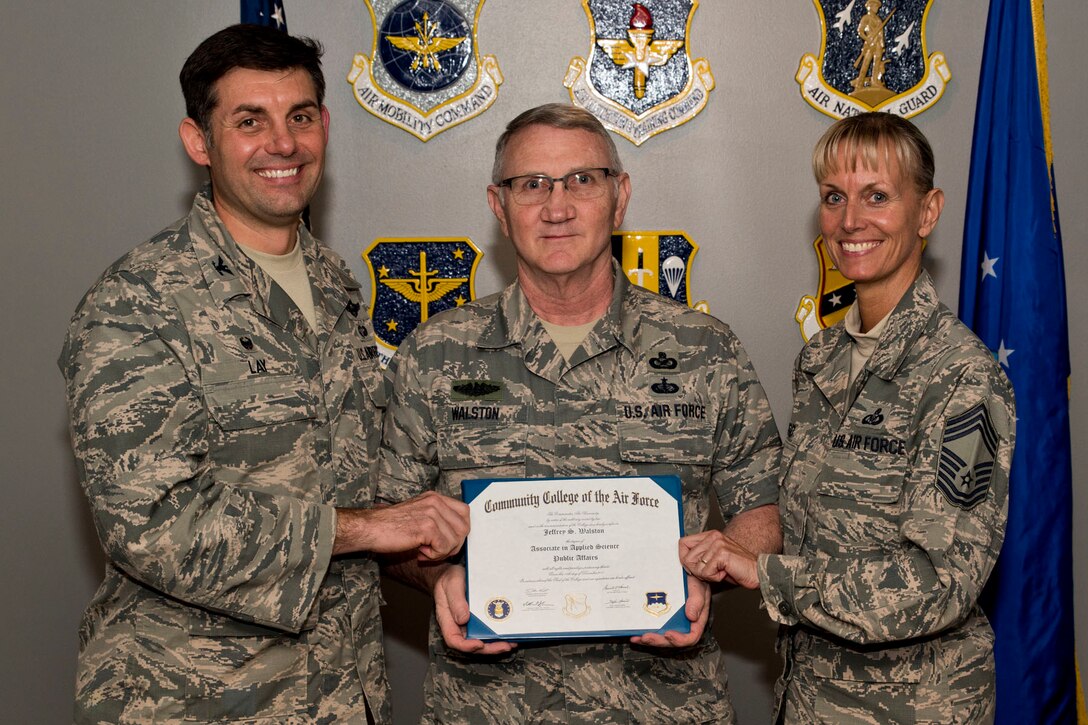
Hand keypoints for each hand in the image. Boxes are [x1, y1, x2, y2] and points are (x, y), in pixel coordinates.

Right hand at [334, 491, 468, 558]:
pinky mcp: (427, 527)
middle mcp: (436, 501)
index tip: (446, 542)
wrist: (370, 528)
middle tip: (435, 551)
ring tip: (424, 552)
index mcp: (435, 498)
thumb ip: (437, 519)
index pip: (465, 512)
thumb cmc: (390, 527)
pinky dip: (434, 556)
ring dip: (442, 552)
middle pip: (464, 527)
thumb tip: (458, 535)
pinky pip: (444, 547)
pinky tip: (420, 553)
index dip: (460, 531)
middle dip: (454, 545)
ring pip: (456, 539)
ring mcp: (432, 513)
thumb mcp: (418, 515)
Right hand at [433, 564, 515, 655]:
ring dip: (496, 644)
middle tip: (504, 646)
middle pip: (471, 644)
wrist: (452, 573)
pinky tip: (509, 632)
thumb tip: (463, 619)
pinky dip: (498, 634)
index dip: (466, 646)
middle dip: (489, 648)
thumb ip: (456, 601)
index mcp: (447, 619)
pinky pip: (487, 630)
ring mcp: (469, 624)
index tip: (479, 644)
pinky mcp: (478, 619)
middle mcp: (458, 625)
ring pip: (481, 640)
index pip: (453, 639)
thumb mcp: (451, 584)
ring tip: (511, 643)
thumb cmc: (448, 578)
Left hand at [630, 573, 708, 647]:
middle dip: (659, 641)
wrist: (683, 567)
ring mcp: (671, 620)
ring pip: (661, 636)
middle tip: (647, 637)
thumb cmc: (694, 577)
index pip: (691, 636)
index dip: (680, 640)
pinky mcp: (661, 614)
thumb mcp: (698, 586)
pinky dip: (644, 630)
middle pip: (672, 639)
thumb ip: (697, 600)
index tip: (669, 634)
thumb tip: (692, 616)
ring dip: (649, 639)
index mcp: (695, 620)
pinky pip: (653, 626)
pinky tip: (635, 632)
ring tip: (638, 638)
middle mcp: (683, 623)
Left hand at [680, 529, 759, 588]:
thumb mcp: (715, 561)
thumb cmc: (738, 569)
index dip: (684, 559)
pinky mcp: (721, 553)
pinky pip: (706, 572)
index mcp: (710, 536)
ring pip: (696, 567)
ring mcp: (717, 544)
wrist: (758, 572)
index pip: (683, 543)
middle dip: (697, 571)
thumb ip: (700, 558)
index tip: (693, 568)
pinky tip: (726, 573)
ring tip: (721, 571)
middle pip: (686, 558)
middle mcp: (713, 537)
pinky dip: (715, 578)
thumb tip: (683, 563)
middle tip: (714, 571)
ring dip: (708, 575)